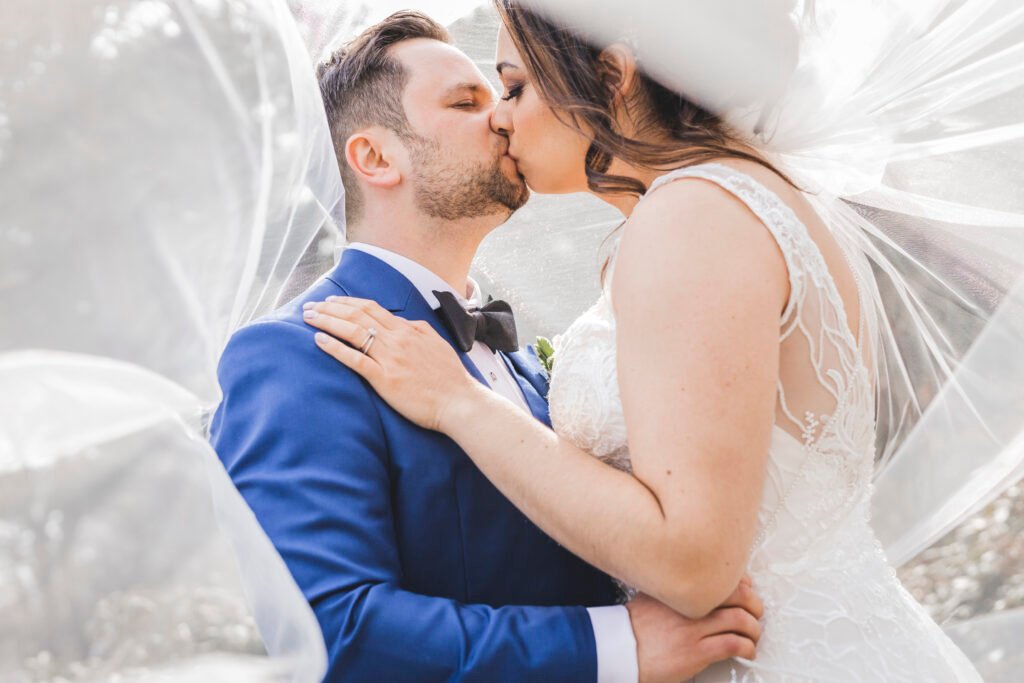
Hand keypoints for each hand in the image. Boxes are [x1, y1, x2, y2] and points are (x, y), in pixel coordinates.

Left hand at [303, 296, 480, 430]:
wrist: (459, 401)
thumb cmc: (450, 378)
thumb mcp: (436, 344)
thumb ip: (418, 330)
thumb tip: (404, 323)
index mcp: (408, 330)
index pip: (372, 308)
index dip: (348, 302)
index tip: (331, 301)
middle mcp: (397, 339)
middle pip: (357, 315)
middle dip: (330, 308)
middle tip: (310, 306)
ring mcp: (390, 358)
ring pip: (352, 331)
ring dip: (327, 322)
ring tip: (309, 318)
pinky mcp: (384, 379)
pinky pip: (355, 359)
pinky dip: (335, 347)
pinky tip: (319, 340)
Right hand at [628, 576, 763, 682]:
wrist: (619, 651)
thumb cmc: (633, 629)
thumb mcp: (650, 596)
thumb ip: (673, 591)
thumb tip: (693, 591)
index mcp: (679, 588)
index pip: (719, 576)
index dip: (740, 583)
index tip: (746, 589)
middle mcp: (688, 604)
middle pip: (736, 594)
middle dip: (753, 603)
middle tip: (756, 611)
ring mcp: (693, 628)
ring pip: (740, 619)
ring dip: (754, 628)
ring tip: (753, 634)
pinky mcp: (696, 651)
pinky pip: (733, 644)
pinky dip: (747, 647)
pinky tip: (748, 651)